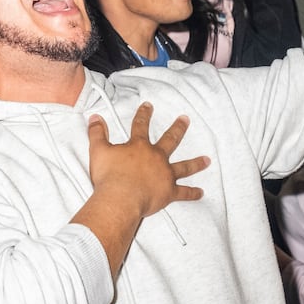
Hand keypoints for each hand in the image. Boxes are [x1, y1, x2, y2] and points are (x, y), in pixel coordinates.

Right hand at [86, 102, 209, 218]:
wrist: (120, 199)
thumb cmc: (109, 176)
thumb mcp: (98, 150)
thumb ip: (97, 133)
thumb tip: (95, 117)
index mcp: (139, 146)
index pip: (140, 125)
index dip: (144, 114)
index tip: (149, 105)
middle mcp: (156, 157)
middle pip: (170, 140)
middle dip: (178, 128)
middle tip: (185, 119)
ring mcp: (165, 175)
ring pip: (184, 167)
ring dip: (196, 163)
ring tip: (207, 159)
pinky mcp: (169, 193)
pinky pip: (183, 193)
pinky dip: (192, 193)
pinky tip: (201, 193)